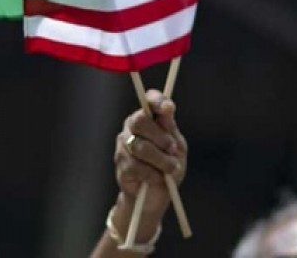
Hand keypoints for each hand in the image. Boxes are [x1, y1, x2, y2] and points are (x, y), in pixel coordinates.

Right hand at [114, 89, 186, 216]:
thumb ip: (170, 128)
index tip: (168, 108)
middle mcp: (132, 126)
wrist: (157, 196)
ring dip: (160, 160)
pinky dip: (152, 174)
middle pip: (140, 121)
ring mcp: (124, 144)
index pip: (149, 100)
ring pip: (140, 146)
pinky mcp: (120, 164)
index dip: (157, 101)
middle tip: (172, 149)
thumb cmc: (168, 166)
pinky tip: (156, 178)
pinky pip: (136, 166)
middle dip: (160, 137)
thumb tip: (168, 108)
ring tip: (170, 168)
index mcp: (149, 117)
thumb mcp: (176, 147)